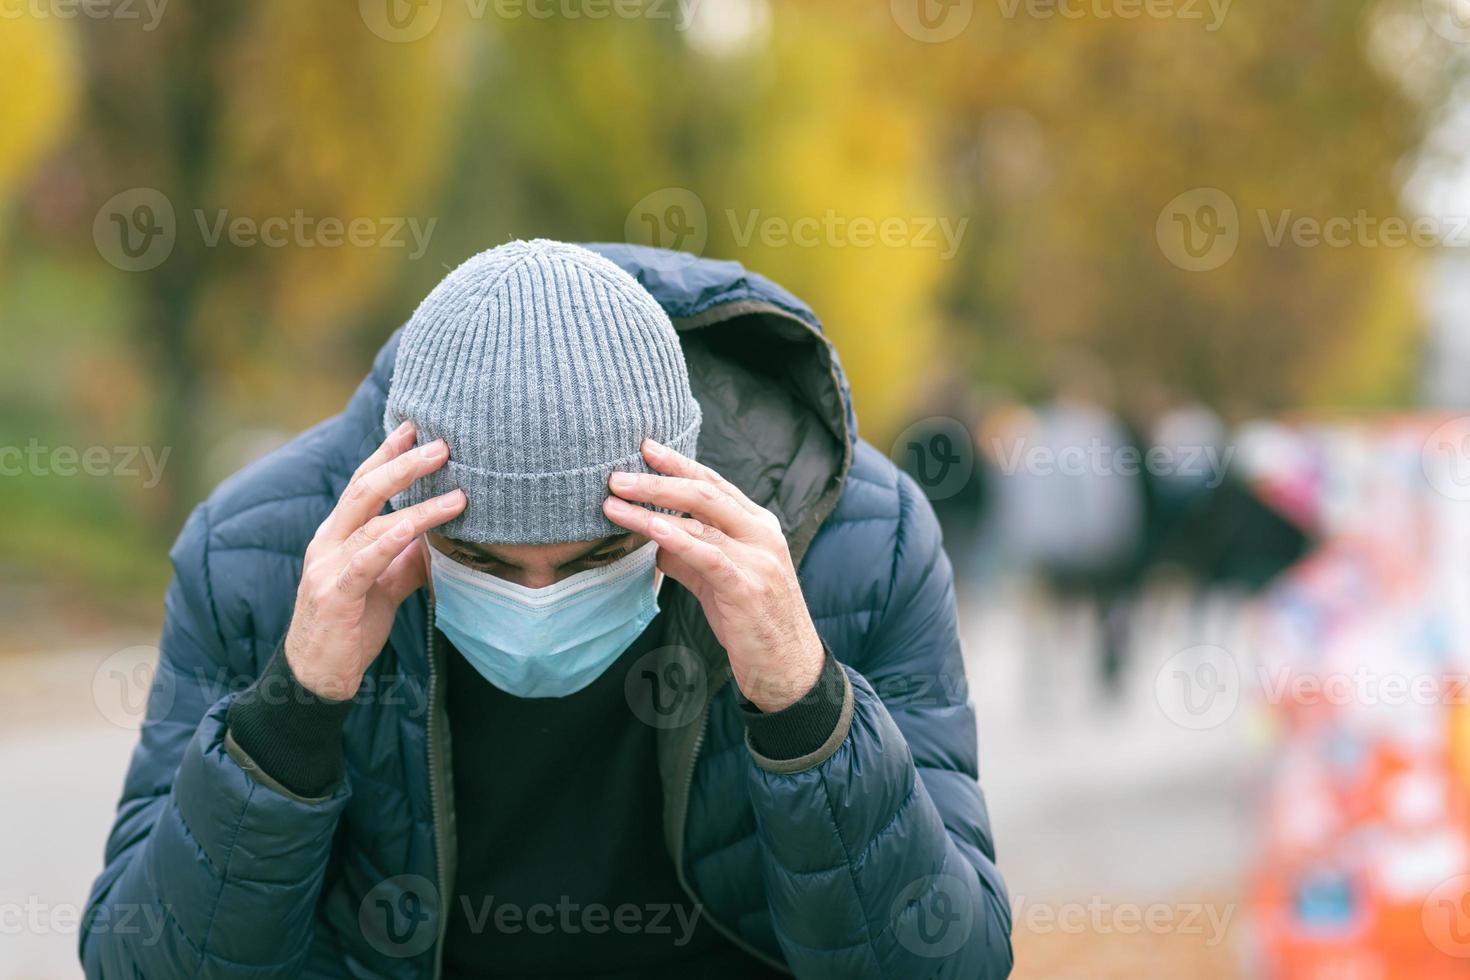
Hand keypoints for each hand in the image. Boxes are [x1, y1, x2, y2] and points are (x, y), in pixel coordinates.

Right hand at [284, 421, 465, 698]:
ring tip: (458, 491)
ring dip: (418, 504)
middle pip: (365, 489)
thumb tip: (442, 536)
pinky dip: (394, 540)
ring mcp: (327, 567)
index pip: (362, 483)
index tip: (415, 428)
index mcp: (337, 535)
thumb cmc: (350, 626)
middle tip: (442, 444)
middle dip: (404, 463)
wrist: (316, 677)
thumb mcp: (385, 584)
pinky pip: (366, 561)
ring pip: (373, 522)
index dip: (387, 454)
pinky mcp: (336, 594)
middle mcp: (328, 542)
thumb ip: (407, 558)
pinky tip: (418, 528)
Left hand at [603, 440, 824, 711]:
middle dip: (658, 479)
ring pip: (700, 520)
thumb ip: (689, 555)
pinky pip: (707, 555)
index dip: (678, 463)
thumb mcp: (719, 580)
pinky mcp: (747, 587)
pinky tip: (651, 528)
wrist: (789, 668)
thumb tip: (651, 537)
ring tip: (614, 503)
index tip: (644, 447)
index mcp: (757, 524)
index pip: (713, 483)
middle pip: (704, 492)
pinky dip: (677, 538)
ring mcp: (758, 558)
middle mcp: (761, 533)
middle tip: (617, 475)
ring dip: (651, 509)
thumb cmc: (752, 622)